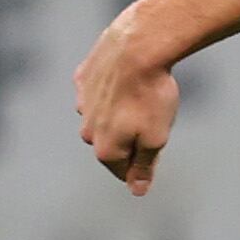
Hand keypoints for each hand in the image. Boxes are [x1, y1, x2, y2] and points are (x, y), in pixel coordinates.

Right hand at [75, 5, 181, 193]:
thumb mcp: (156, 139)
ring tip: (144, 98)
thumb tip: (137, 190)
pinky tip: (128, 80)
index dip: (143, 165)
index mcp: (103, 148)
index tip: (158, 150)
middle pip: (111, 143)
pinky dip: (112, 90)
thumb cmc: (151, 97)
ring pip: (103, 117)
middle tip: (155, 119)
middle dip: (132, 138)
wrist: (136, 48)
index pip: (123, 170)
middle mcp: (86, 128)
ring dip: (121, 113)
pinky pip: (98, 91)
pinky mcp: (83, 78)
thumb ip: (144, 166)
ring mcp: (81, 102)